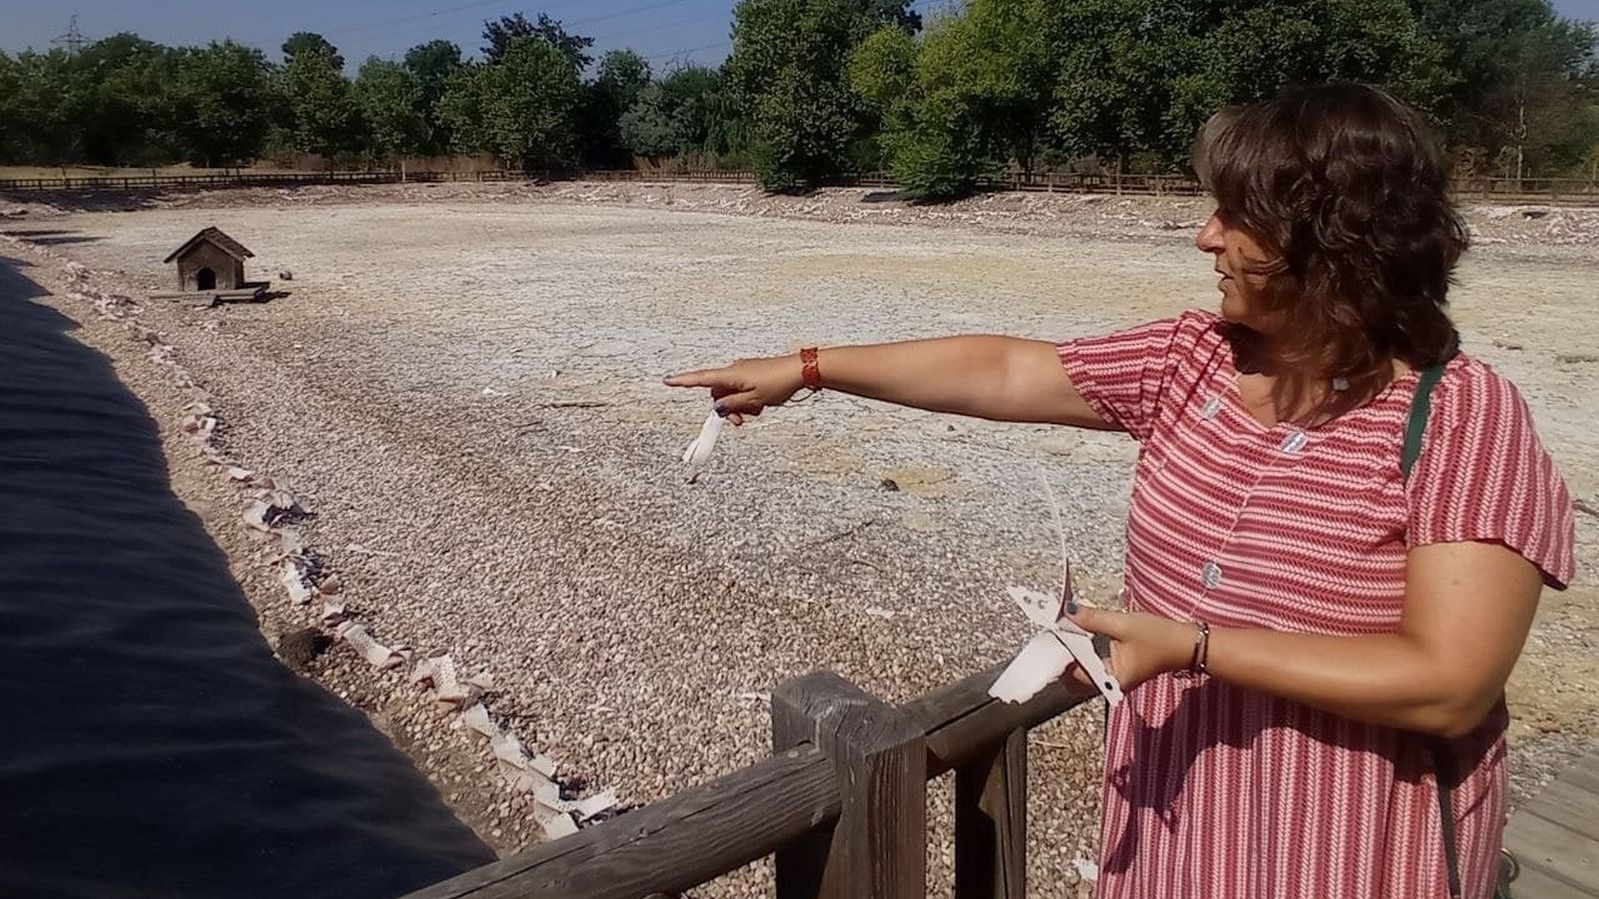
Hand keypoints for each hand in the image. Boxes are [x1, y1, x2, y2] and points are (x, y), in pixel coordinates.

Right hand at [664, 355, 805, 424]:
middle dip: (726, 409)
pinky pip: (742, 388)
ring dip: (739, 406)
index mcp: (730, 375)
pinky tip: (762, 404)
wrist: (800, 370)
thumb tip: (719, 407)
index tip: (667, 381)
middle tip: (740, 422)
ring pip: (732, 393)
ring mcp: (744, 371)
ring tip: (757, 410)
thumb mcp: (753, 401)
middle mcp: (734, 371)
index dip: (683, 381)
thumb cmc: (778, 382)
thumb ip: (732, 405)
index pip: (701, 379)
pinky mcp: (754, 373)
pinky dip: (747, 399)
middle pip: (718, 392)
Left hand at [1063, 607, 1195, 693]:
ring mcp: (1113, 678)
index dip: (1062, 654)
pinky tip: (1082, 635)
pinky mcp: (1116, 669)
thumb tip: (1067, 612)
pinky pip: (1093, 663)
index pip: (1074, 673)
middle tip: (1059, 631)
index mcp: (1110, 680)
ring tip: (1068, 630)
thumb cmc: (1159, 637)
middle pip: (1075, 675)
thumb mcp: (1123, 624)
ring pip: (1083, 669)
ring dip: (1075, 651)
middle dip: (1066, 654)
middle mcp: (1109, 684)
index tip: (1054, 634)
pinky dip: (1085, 651)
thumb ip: (1093, 619)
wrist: (1187, 643)